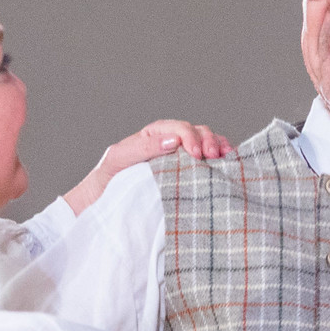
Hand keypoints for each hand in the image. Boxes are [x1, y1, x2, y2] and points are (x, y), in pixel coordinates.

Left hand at [64, 120, 233, 215]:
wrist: (101, 202)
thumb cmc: (108, 178)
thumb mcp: (120, 158)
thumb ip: (144, 148)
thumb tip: (173, 141)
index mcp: (154, 136)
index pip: (179, 128)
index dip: (190, 137)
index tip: (195, 154)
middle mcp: (170, 143)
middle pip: (197, 133)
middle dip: (207, 141)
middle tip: (211, 157)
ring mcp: (180, 159)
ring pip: (207, 144)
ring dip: (218, 147)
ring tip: (223, 158)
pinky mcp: (187, 176)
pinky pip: (208, 163)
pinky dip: (221, 160)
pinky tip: (228, 164)